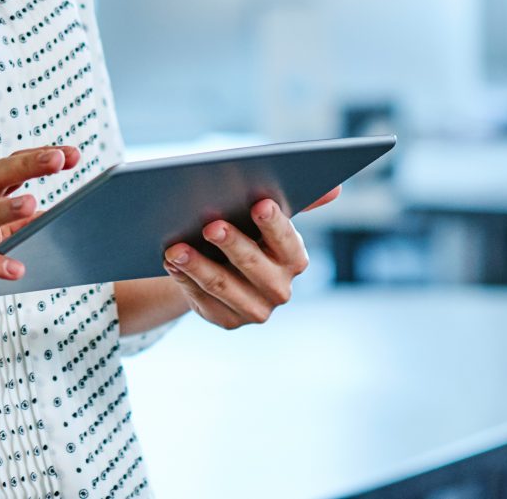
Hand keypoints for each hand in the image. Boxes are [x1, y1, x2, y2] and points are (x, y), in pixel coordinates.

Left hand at [161, 187, 340, 329]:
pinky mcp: (228, 320)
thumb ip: (298, 201)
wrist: (221, 267)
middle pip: (253, 264)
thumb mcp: (265, 216)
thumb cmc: (246, 232)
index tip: (259, 204)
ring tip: (175, 248)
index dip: (273, 223)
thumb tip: (336, 187)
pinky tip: (171, 263)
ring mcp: (254, 308)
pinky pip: (203, 300)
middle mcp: (279, 287)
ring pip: (223, 285)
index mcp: (293, 257)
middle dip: (231, 243)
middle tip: (210, 225)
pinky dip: (184, 280)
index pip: (286, 240)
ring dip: (198, 265)